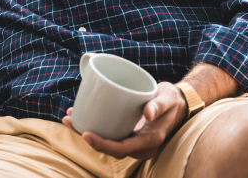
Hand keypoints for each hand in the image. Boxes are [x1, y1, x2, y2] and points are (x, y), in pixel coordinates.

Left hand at [62, 82, 187, 159]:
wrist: (178, 103)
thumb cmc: (172, 100)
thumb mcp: (168, 98)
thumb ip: (160, 104)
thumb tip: (148, 113)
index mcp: (149, 141)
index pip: (122, 149)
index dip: (102, 144)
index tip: (86, 133)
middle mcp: (140, 145)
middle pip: (110, 148)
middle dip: (87, 138)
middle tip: (69, 121)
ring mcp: (133, 140)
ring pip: (107, 142)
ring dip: (86, 132)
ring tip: (69, 118)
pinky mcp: (128, 133)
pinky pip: (109, 135)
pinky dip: (94, 127)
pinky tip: (80, 115)